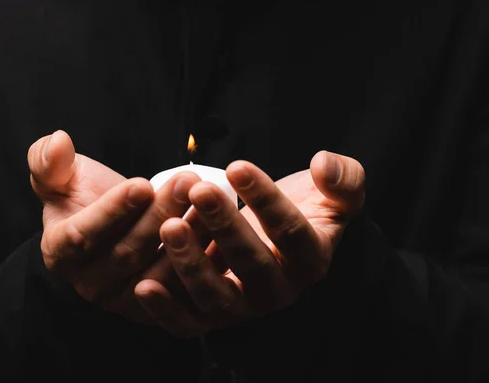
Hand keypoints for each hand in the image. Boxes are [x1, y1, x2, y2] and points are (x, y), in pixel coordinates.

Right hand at [28, 130, 200, 326]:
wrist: (120, 228)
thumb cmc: (88, 199)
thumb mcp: (63, 178)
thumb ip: (49, 162)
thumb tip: (57, 141)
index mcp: (62, 253)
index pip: (84, 236)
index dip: (113, 211)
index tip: (142, 185)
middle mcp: (92, 284)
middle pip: (129, 252)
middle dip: (161, 214)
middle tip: (189, 183)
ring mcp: (128, 300)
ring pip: (162, 271)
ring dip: (190, 237)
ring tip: (212, 202)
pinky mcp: (162, 308)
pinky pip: (187, 288)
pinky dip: (208, 261)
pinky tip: (225, 232)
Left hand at [136, 151, 365, 332]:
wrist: (276, 233)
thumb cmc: (305, 208)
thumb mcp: (337, 192)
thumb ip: (344, 178)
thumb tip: (324, 164)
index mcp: (311, 260)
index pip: (291, 233)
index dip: (265, 200)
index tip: (237, 165)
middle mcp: (279, 291)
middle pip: (252, 264)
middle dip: (225, 226)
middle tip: (199, 190)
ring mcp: (244, 308)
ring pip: (218, 297)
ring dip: (192, 264)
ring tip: (170, 225)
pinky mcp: (212, 317)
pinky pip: (188, 324)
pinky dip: (166, 311)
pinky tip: (144, 285)